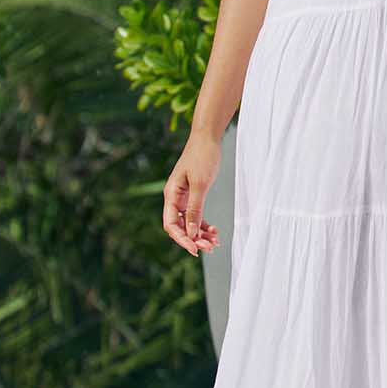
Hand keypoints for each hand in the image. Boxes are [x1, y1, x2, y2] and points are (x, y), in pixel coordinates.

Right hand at [163, 132, 222, 255]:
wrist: (208, 137)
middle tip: (211, 247)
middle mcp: (174, 198)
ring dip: (200, 234)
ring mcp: (183, 197)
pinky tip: (214, 231)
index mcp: (171, 195)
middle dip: (194, 239)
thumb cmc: (202, 157)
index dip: (182, 239)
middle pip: (179, 226)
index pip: (171, 225)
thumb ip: (194, 209)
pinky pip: (195, 215)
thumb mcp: (200, 184)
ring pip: (189, 222)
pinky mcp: (193, 194)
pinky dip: (204, 224)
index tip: (196, 249)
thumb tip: (191, 232)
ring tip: (215, 241)